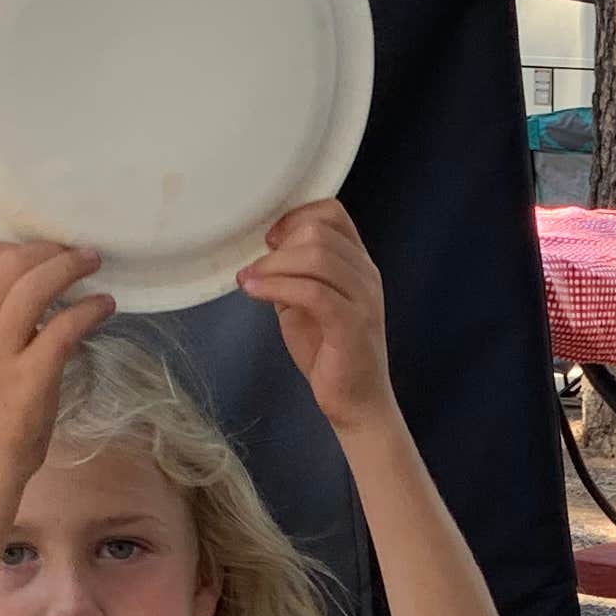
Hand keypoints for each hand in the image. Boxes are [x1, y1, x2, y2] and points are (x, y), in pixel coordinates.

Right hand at [0, 239, 110, 473]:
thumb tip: (37, 278)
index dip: (13, 243)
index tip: (42, 249)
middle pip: (11, 263)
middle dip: (50, 251)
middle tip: (80, 253)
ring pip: (34, 288)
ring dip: (70, 268)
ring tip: (94, 265)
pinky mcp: (30, 376)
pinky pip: (63, 327)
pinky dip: (89, 309)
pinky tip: (105, 306)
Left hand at [239, 201, 396, 430]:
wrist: (356, 402)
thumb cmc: (331, 354)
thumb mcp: (306, 304)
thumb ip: (293, 276)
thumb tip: (263, 256)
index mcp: (358, 264)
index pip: (333, 213)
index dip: (295, 216)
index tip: (270, 239)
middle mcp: (366, 275)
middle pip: (319, 232)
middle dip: (277, 247)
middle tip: (254, 268)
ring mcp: (363, 299)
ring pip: (316, 257)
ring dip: (272, 266)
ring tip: (249, 281)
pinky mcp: (352, 325)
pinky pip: (313, 291)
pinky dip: (278, 287)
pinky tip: (256, 293)